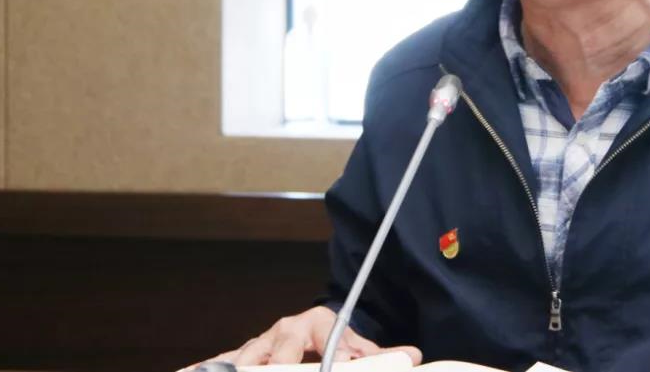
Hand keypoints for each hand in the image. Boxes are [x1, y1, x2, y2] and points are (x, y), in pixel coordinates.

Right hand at [180, 306, 422, 368]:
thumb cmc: (330, 339)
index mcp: (316, 323)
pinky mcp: (240, 358)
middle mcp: (284, 331)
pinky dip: (208, 367)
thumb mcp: (354, 345)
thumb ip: (376, 354)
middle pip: (281, 350)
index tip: (340, 362)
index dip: (334, 354)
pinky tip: (195, 370)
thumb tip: (413, 355)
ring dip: (251, 366)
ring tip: (251, 370)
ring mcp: (259, 346)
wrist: (309, 331)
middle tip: (283, 369)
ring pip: (249, 359)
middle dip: (282, 364)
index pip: (325, 336)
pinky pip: (222, 363)